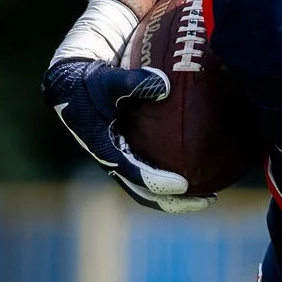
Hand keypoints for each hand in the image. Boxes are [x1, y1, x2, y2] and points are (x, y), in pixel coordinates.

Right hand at [43, 57, 193, 209]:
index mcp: (105, 149)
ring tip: (210, 195)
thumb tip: (166, 85)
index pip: (134, 173)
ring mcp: (121, 162)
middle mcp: (113, 162)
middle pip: (146, 192)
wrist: (71, 86)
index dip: (158, 183)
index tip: (184, 185)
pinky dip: (175, 177)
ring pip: (151, 189)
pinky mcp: (129, 156)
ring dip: (179, 197)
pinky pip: (154, 173)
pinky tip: (202, 173)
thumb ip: (134, 81)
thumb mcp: (107, 79)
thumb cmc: (89, 81)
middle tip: (207, 199)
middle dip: (176, 201)